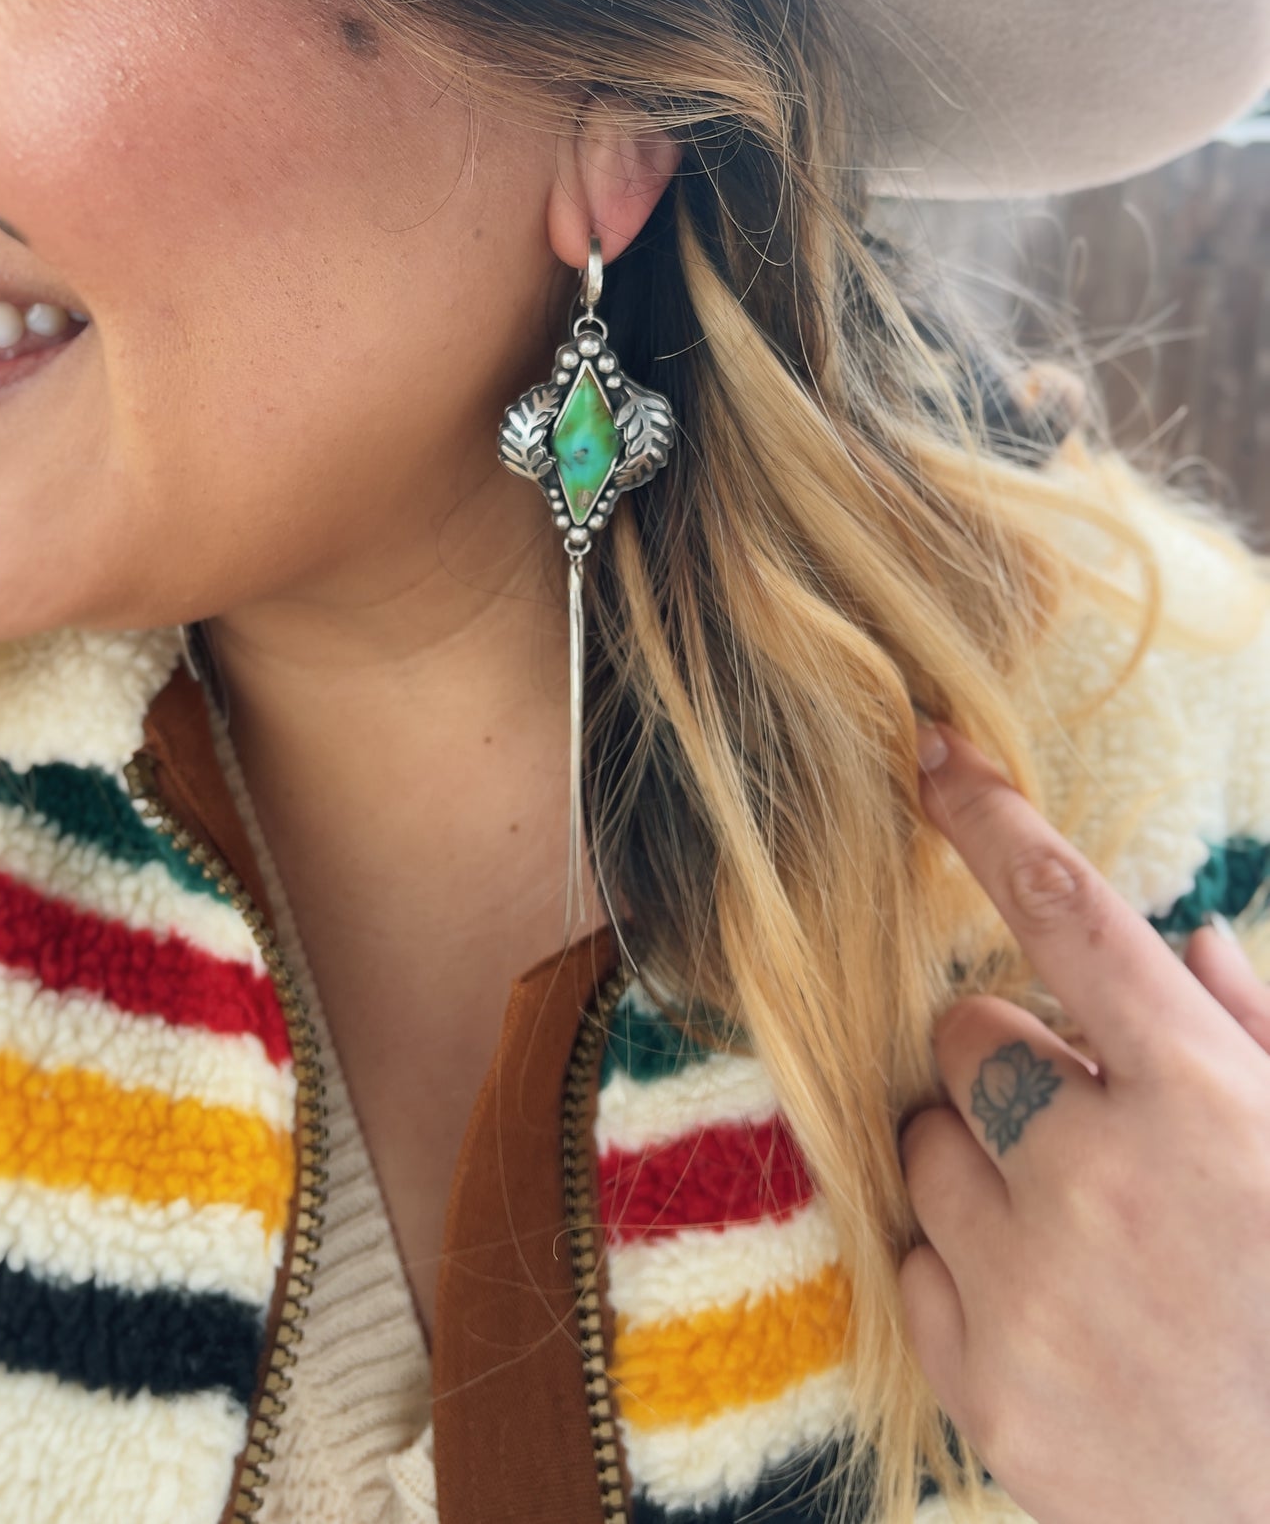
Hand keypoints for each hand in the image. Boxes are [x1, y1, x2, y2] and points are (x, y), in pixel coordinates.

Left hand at [899, 726, 1269, 1523]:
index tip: (932, 752)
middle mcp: (1102, 1182)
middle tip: (1087, 1122)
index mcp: (1203, 1102)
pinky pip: (908, 1259)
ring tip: (1081, 1229)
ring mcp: (1033, 1294)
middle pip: (966, 1035)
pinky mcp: (986, 1391)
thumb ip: (1260, 1034)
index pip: (1068, 911)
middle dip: (1015, 1059)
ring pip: (924, 1144)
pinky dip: (962, 1265)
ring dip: (984, 1160)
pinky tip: (1055, 1306)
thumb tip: (1188, 945)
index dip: (990, 816)